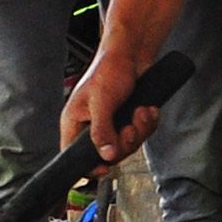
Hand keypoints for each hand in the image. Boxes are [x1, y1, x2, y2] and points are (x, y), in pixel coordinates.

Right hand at [62, 48, 167, 166]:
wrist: (132, 54)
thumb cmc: (108, 70)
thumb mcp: (102, 102)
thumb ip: (101, 131)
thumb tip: (106, 156)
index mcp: (75, 123)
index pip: (74, 155)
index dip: (89, 167)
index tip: (105, 168)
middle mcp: (92, 127)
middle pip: (108, 154)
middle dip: (125, 142)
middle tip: (130, 128)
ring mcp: (112, 124)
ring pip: (127, 145)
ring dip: (140, 130)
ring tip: (141, 112)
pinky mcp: (128, 120)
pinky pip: (141, 134)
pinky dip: (147, 123)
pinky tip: (147, 110)